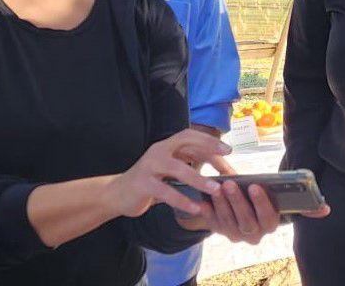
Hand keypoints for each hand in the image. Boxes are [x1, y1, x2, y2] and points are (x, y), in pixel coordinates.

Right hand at [105, 129, 232, 217]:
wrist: (116, 194)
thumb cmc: (150, 182)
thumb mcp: (169, 170)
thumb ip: (189, 166)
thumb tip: (219, 171)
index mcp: (166, 146)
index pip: (190, 136)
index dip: (209, 141)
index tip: (228, 149)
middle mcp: (158, 150)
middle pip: (184, 142)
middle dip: (207, 148)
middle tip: (226, 159)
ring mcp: (149, 166)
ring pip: (177, 168)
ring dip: (199, 178)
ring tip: (215, 189)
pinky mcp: (142, 184)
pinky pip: (165, 191)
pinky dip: (182, 199)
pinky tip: (195, 208)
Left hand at [177, 182, 280, 244]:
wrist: (246, 207)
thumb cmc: (256, 195)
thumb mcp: (262, 193)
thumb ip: (257, 190)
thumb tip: (248, 181)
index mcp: (269, 224)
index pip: (268, 217)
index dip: (261, 202)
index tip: (253, 186)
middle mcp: (255, 235)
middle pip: (246, 222)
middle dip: (237, 201)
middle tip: (229, 184)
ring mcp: (237, 236)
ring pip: (229, 223)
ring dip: (221, 204)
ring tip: (216, 188)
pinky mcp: (223, 232)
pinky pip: (215, 224)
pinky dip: (209, 213)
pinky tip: (204, 202)